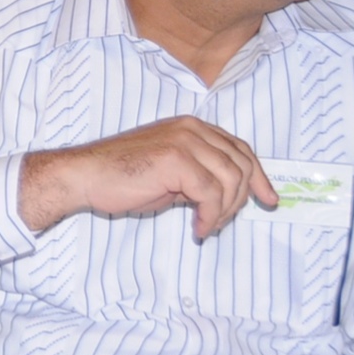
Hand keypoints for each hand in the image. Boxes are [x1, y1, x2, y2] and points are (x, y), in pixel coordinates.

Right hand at [19, 116, 278, 238]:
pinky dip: (210, 216)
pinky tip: (198, 227)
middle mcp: (192, 128)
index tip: (268, 198)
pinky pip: (212, 194)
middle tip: (222, 222)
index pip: (239, 148)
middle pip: (241, 164)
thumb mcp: (168, 171)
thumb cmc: (120, 177)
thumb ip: (198, 174)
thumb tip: (224, 195)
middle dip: (241, 199)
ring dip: (224, 211)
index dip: (259, 175)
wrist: (85, 175)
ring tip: (206, 225)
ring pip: (231, 180)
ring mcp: (185, 141)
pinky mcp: (177, 160)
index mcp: (191, 127)